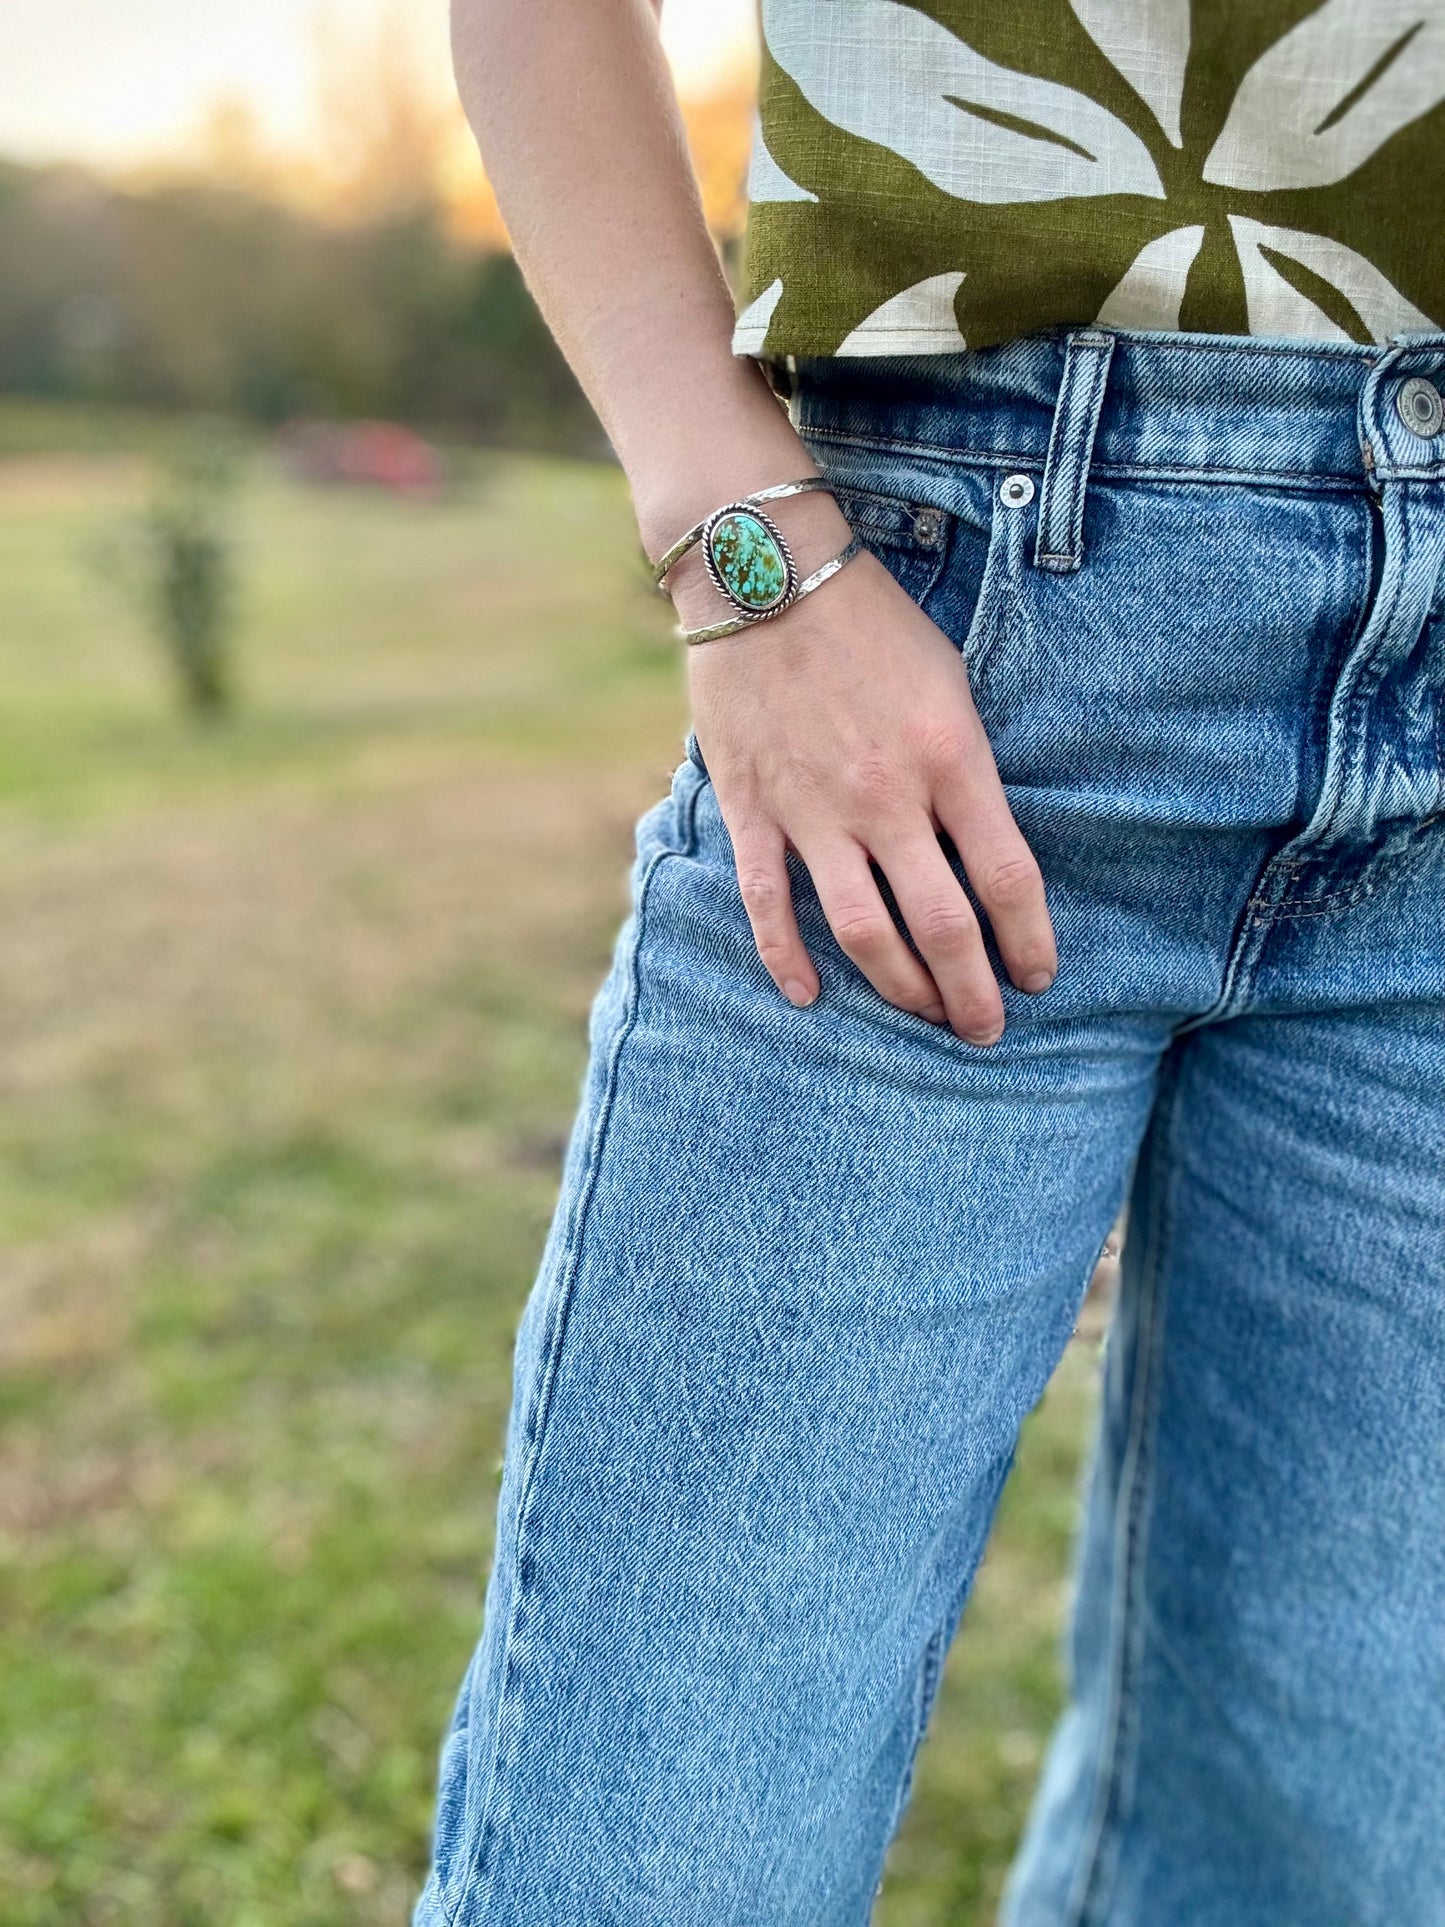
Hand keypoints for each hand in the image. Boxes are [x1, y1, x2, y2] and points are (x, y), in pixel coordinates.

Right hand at [686, 544, 1057, 1045]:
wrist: (767, 573)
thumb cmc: (872, 623)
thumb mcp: (950, 682)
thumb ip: (967, 769)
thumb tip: (984, 846)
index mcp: (949, 757)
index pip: (1005, 877)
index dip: (1028, 940)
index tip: (1038, 976)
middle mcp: (886, 796)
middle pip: (941, 925)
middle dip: (971, 992)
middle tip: (986, 1030)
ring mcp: (814, 809)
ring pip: (862, 931)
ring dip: (901, 988)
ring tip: (925, 1014)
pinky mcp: (755, 809)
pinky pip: (768, 904)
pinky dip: (788, 959)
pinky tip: (810, 997)